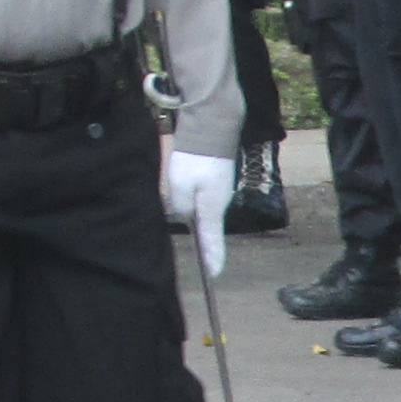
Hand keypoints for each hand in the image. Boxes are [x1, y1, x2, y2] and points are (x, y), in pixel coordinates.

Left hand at [163, 152, 235, 280]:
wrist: (212, 126)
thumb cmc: (196, 157)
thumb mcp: (180, 186)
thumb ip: (180, 207)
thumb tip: (184, 216)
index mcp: (212, 208)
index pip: (212, 240)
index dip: (212, 258)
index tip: (213, 275)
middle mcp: (219, 202)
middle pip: (208, 227)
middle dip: (204, 242)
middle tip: (201, 260)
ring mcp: (220, 190)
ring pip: (204, 211)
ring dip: (196, 218)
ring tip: (187, 224)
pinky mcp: (216, 179)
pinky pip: (203, 198)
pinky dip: (195, 202)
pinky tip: (187, 196)